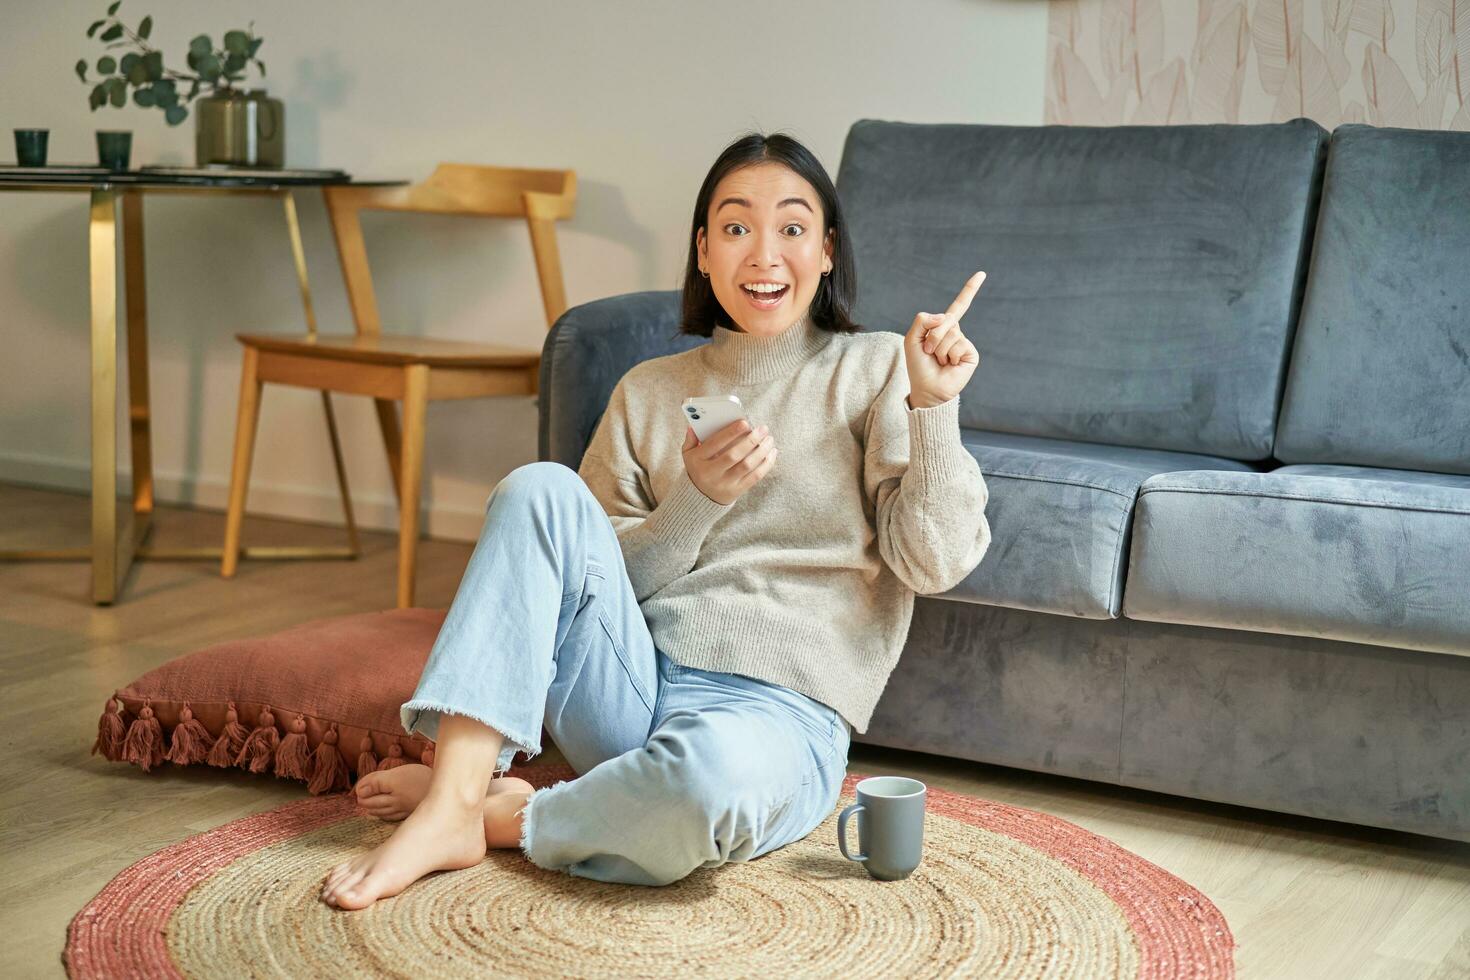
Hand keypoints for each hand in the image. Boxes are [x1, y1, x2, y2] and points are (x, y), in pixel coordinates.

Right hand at [682, 418, 776, 504]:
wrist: (701, 497)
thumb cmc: (698, 468)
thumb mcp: (688, 455)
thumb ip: (691, 439)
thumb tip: (694, 426)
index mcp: (698, 460)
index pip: (714, 444)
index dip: (730, 433)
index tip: (745, 422)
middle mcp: (711, 474)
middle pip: (733, 455)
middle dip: (750, 440)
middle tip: (763, 428)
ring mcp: (724, 484)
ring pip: (747, 466)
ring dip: (761, 451)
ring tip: (769, 439)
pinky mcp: (736, 491)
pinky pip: (755, 477)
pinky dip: (766, 464)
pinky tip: (772, 453)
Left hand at [904, 270, 984, 408]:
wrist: (928, 389)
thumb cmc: (919, 366)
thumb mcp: (912, 339)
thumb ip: (922, 320)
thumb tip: (945, 316)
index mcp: (943, 327)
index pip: (958, 306)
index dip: (969, 290)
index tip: (982, 274)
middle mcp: (956, 333)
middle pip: (945, 320)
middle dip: (932, 336)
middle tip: (929, 353)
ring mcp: (964, 343)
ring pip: (950, 334)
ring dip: (938, 349)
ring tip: (938, 361)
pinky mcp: (971, 353)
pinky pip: (958, 345)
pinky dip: (949, 356)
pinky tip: (949, 365)